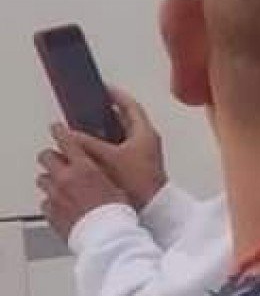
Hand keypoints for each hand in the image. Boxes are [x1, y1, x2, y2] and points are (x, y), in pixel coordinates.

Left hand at [37, 129, 123, 241]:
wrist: (106, 235)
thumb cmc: (117, 211)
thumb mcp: (117, 183)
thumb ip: (101, 172)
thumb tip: (100, 168)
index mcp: (84, 167)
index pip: (66, 140)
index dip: (60, 131)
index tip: (57, 127)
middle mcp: (65, 178)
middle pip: (46, 157)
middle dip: (51, 156)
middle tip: (58, 157)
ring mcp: (55, 195)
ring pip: (43, 179)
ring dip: (51, 178)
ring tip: (61, 183)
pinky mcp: (50, 211)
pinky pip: (45, 200)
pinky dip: (52, 199)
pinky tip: (62, 202)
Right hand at [68, 88, 166, 208]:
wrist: (152, 206)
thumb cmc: (138, 182)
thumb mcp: (109, 158)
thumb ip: (89, 144)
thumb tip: (71, 134)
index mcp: (145, 133)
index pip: (131, 106)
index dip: (117, 96)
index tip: (104, 88)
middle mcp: (146, 140)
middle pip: (125, 120)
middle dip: (107, 114)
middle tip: (91, 108)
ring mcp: (142, 153)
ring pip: (121, 136)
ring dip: (104, 132)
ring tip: (86, 128)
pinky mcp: (136, 166)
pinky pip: (119, 149)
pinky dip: (105, 147)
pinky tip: (91, 152)